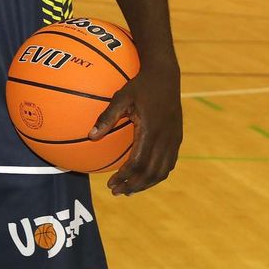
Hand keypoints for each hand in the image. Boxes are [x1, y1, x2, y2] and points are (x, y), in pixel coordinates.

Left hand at [92, 59, 182, 195]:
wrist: (166, 76)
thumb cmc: (140, 85)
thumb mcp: (120, 97)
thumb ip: (107, 117)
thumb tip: (91, 136)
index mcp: (151, 131)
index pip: (138, 162)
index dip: (125, 177)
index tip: (111, 184)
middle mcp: (165, 138)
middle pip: (151, 172)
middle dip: (134, 185)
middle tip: (117, 192)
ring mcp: (174, 139)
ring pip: (163, 171)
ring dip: (146, 184)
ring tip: (130, 190)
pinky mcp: (178, 138)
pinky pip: (169, 163)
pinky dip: (157, 174)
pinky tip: (144, 176)